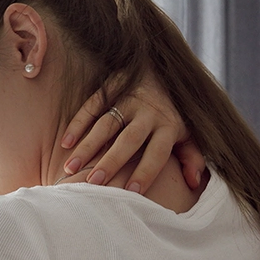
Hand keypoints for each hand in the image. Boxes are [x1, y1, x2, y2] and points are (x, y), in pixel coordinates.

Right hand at [61, 75, 205, 192]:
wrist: (162, 66)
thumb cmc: (172, 111)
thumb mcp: (190, 132)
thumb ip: (192, 157)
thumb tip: (193, 183)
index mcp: (168, 125)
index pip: (157, 153)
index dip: (146, 172)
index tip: (131, 193)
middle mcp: (148, 112)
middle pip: (129, 139)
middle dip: (111, 161)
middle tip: (93, 182)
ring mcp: (127, 99)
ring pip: (105, 124)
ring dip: (87, 146)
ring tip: (70, 168)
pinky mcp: (109, 88)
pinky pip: (91, 106)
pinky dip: (78, 124)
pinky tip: (66, 143)